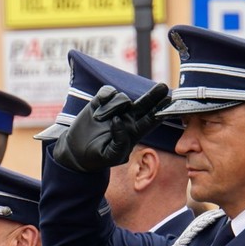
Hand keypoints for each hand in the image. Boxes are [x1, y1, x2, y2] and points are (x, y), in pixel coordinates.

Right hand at [50, 83, 169, 171]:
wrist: (75, 151)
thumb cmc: (96, 158)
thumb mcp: (110, 156)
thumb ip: (120, 142)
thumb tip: (119, 120)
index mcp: (133, 132)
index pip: (151, 120)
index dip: (160, 111)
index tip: (169, 102)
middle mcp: (127, 119)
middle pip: (145, 104)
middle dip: (154, 96)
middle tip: (163, 87)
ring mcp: (114, 110)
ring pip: (122, 98)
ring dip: (112, 107)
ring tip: (99, 119)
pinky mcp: (101, 102)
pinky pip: (108, 91)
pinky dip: (105, 96)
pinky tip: (98, 105)